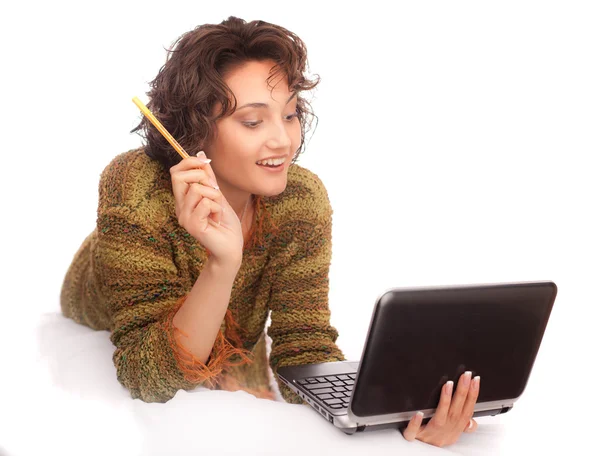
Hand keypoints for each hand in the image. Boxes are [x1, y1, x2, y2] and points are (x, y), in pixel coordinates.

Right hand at [169, 151, 243, 265]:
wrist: (231, 247)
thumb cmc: (225, 223)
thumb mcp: (217, 195)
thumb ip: (208, 177)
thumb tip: (201, 154)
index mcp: (183, 200)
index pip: (175, 172)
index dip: (189, 162)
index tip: (206, 164)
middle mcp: (180, 208)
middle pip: (178, 176)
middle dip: (202, 176)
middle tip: (215, 190)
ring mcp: (185, 218)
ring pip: (197, 189)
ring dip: (215, 196)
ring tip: (218, 210)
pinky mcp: (193, 226)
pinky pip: (205, 203)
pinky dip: (217, 208)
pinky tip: (217, 219)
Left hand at [402, 371, 479, 446]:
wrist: (418, 453)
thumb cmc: (435, 439)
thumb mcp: (452, 434)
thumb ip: (462, 425)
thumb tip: (473, 422)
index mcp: (454, 430)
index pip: (466, 411)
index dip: (473, 396)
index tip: (475, 380)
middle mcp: (444, 432)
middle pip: (456, 411)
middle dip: (462, 392)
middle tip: (465, 376)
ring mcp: (429, 435)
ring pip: (439, 418)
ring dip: (445, 401)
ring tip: (448, 385)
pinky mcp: (414, 437)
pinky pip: (414, 431)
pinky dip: (416, 423)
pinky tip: (418, 414)